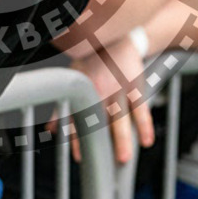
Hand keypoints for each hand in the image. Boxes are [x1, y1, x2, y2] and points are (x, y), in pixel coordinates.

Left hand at [69, 36, 153, 163]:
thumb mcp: (74, 77)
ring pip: (122, 117)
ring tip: (123, 159)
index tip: (78, 157)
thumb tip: (51, 129)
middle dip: (99, 141)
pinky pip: (141, 109)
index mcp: (84, 89)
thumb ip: (65, 105)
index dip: (77, 138)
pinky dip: (144, 126)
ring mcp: (120, 89)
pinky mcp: (136, 86)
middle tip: (102, 165)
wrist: (115, 33)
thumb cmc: (91, 58)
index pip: (79, 117)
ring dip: (123, 139)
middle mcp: (101, 90)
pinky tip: (146, 141)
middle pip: (100, 120)